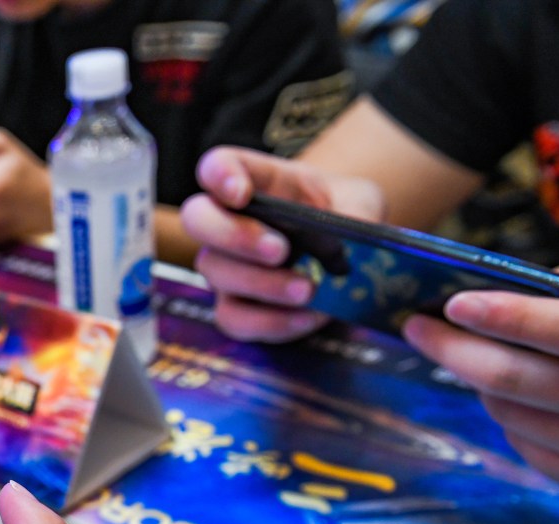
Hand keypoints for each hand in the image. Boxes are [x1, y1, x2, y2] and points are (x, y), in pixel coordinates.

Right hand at [181, 147, 385, 341]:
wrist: (348, 255)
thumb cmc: (343, 217)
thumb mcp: (361, 203)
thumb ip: (356, 213)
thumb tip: (353, 241)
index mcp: (256, 182)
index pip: (217, 165)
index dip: (219, 175)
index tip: (241, 194)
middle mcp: (227, 221)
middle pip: (197, 218)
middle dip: (234, 235)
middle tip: (280, 250)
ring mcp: (225, 266)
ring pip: (215, 272)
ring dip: (260, 284)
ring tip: (307, 290)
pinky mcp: (235, 306)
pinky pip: (234, 318)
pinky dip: (271, 322)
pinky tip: (308, 317)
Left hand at [404, 262, 558, 491]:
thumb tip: (528, 287)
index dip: (505, 315)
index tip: (455, 301)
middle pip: (512, 378)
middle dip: (453, 348)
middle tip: (416, 325)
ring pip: (509, 411)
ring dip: (479, 380)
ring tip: (467, 351)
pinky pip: (526, 446)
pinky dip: (509, 415)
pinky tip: (512, 393)